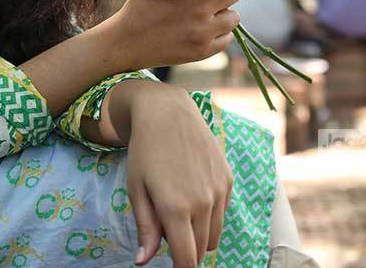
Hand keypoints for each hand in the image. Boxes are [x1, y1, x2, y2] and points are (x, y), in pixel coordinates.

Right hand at [111, 0, 242, 68]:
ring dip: (224, 15)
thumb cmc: (142, 8)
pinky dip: (219, 35)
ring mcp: (203, 31)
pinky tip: (205, 32)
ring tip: (209, 16)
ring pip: (234, 17)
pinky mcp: (203, 50)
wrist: (126, 42)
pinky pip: (228, 38)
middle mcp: (200, 7)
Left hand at [124, 83, 232, 266]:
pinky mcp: (228, 178)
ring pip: (215, 234)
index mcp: (176, 209)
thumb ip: (146, 228)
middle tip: (167, 229)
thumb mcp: (137, 190)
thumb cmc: (144, 152)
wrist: (167, 112)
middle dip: (186, 249)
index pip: (187, 260)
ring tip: (178, 210)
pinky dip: (209, 213)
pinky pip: (222, 211)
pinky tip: (192, 192)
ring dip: (199, 233)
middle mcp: (203, 202)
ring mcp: (219, 190)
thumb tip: (143, 262)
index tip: (172, 266)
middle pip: (201, 250)